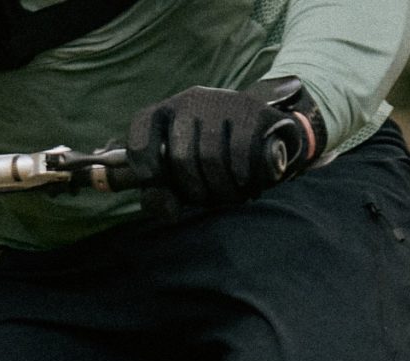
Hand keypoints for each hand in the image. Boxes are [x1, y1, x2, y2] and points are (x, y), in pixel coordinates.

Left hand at [126, 77, 325, 211]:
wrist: (269, 132)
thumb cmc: (218, 159)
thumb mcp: (185, 175)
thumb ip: (164, 194)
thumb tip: (168, 210)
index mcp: (165, 114)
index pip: (140, 135)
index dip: (144, 166)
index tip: (158, 183)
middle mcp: (189, 101)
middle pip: (180, 157)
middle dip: (196, 190)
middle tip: (211, 199)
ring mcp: (220, 102)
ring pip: (211, 157)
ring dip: (222, 189)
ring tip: (231, 195)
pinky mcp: (250, 109)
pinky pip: (240, 152)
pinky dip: (241, 176)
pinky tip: (246, 183)